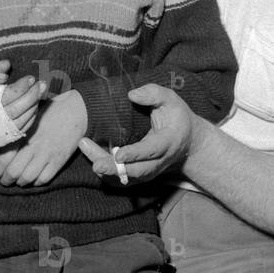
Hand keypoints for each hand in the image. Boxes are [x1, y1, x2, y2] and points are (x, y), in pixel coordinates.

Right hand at [0, 60, 46, 133]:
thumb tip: (6, 67)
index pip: (11, 94)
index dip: (23, 86)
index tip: (31, 77)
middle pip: (21, 108)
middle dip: (34, 95)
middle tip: (42, 84)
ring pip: (24, 120)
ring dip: (34, 106)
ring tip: (40, 93)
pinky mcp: (1, 140)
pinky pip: (21, 129)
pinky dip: (30, 118)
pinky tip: (33, 107)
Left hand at [0, 90, 87, 186]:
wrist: (75, 112)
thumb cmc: (49, 112)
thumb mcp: (29, 118)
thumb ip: (15, 130)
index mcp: (23, 134)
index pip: (3, 159)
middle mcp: (33, 146)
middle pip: (13, 172)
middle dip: (5, 180)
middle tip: (3, 181)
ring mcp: (47, 154)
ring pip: (27, 178)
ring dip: (20, 183)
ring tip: (18, 181)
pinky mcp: (59, 161)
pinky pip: (44, 179)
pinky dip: (36, 182)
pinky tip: (34, 178)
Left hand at [78, 83, 194, 185]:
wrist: (187, 141)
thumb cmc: (176, 117)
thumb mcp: (171, 100)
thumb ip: (154, 94)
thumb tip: (131, 95)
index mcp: (168, 142)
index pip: (151, 151)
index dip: (135, 154)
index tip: (119, 154)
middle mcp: (159, 161)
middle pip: (136, 171)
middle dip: (115, 169)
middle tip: (96, 164)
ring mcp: (149, 171)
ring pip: (126, 176)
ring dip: (105, 167)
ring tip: (85, 148)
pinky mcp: (139, 175)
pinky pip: (120, 178)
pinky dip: (105, 171)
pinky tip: (90, 153)